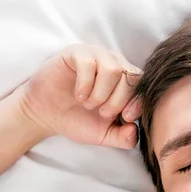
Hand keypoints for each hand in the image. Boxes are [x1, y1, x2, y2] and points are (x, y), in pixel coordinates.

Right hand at [16, 44, 142, 148]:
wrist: (46, 114)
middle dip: (118, 100)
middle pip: (131, 77)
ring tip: (88, 104)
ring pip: (113, 69)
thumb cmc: (78, 120)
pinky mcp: (77, 53)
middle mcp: (115, 65)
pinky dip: (85, 84)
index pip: (144, 86)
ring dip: (101, 93)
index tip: (126, 118)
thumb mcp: (105, 135)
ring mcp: (97, 56)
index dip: (138, 102)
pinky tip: (79, 95)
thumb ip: (124, 138)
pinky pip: (89, 64)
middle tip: (102, 113)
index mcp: (126, 82)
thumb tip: (135, 130)